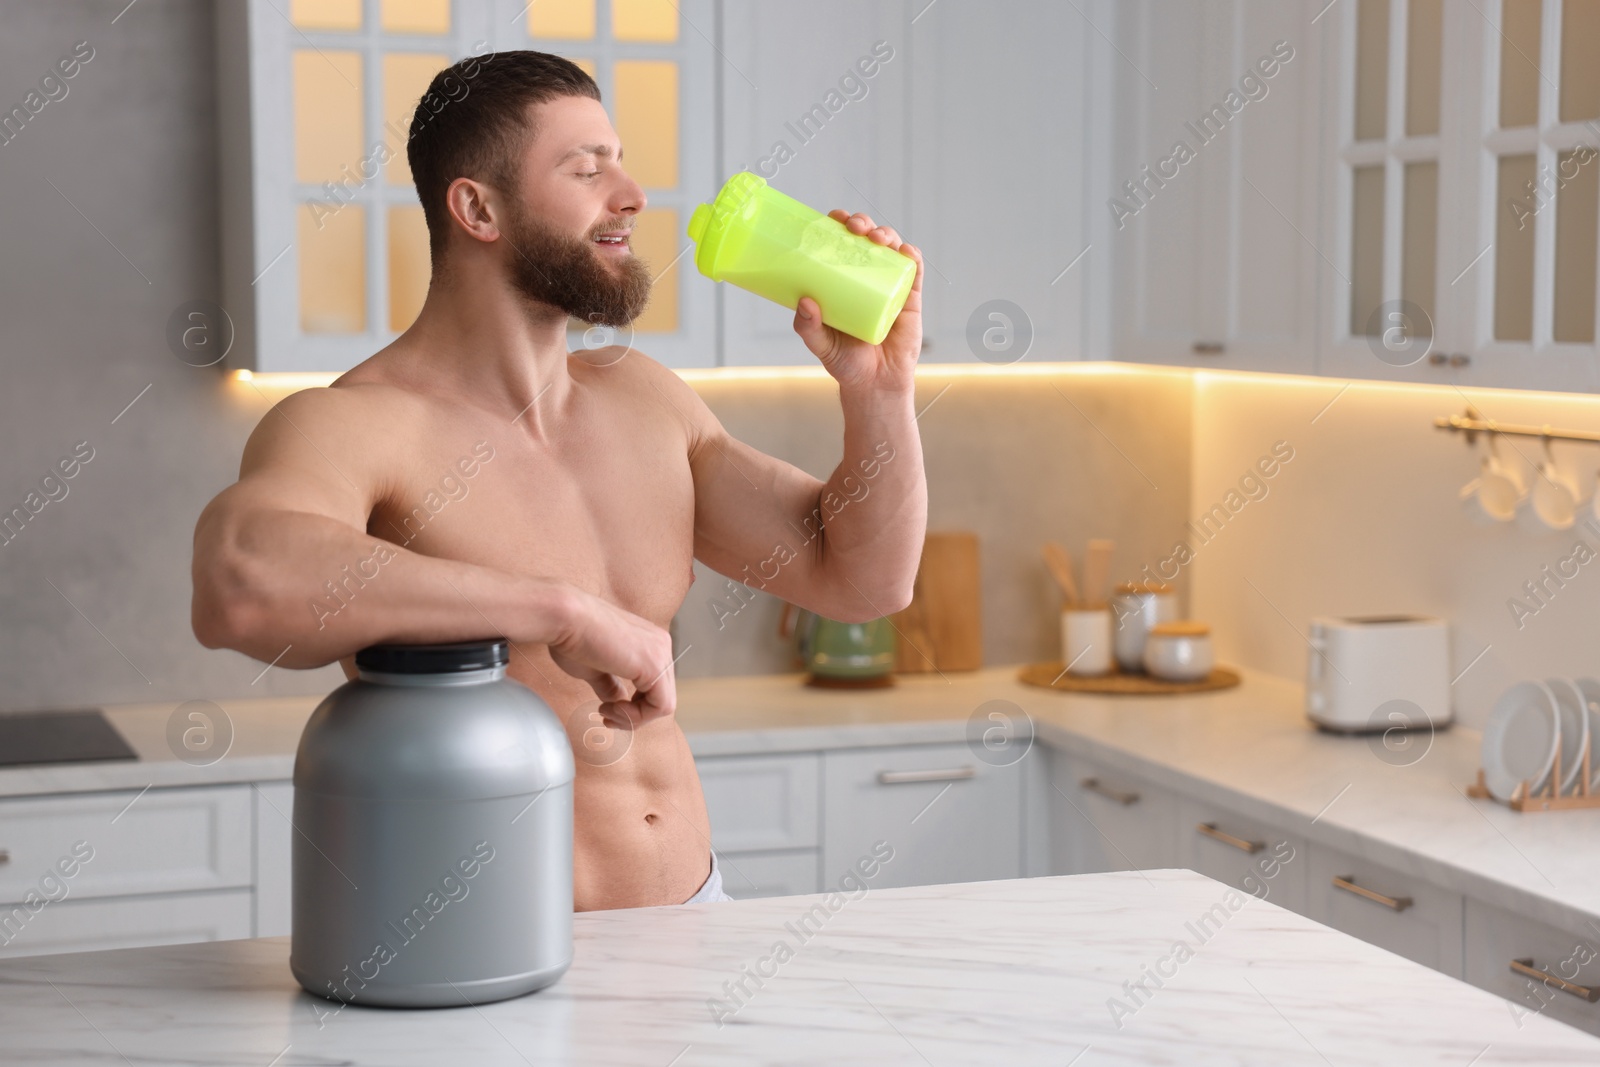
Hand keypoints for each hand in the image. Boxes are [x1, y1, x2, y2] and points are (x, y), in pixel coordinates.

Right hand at [545, 588, 676, 729]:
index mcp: (649, 641)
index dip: (632, 707)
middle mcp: (661, 645)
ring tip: (607, 713)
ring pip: (664, 703)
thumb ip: (610, 685)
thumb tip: (617, 701)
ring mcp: (661, 653)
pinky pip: (661, 705)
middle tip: (607, 718)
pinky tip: (614, 709)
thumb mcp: (595, 669)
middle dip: (633, 715)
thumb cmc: (572, 636)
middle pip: (661, 695)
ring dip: (634, 718)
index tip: (606, 711)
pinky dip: (638, 716)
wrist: (565, 618)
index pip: (654, 685)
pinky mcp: (655, 665)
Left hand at [792, 210, 922, 394]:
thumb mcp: (820, 344)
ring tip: (877, 238)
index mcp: (842, 280)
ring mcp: (890, 284)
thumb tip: (805, 300)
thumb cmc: (845, 362)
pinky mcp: (909, 298)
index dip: (837, 224)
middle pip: (866, 239)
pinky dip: (912, 256)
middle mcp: (867, 277)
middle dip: (862, 224)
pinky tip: (906, 250)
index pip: (839, 243)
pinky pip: (914, 272)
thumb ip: (808, 327)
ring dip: (886, 234)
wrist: (875, 384)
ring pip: (891, 249)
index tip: (832, 218)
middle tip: (854, 228)